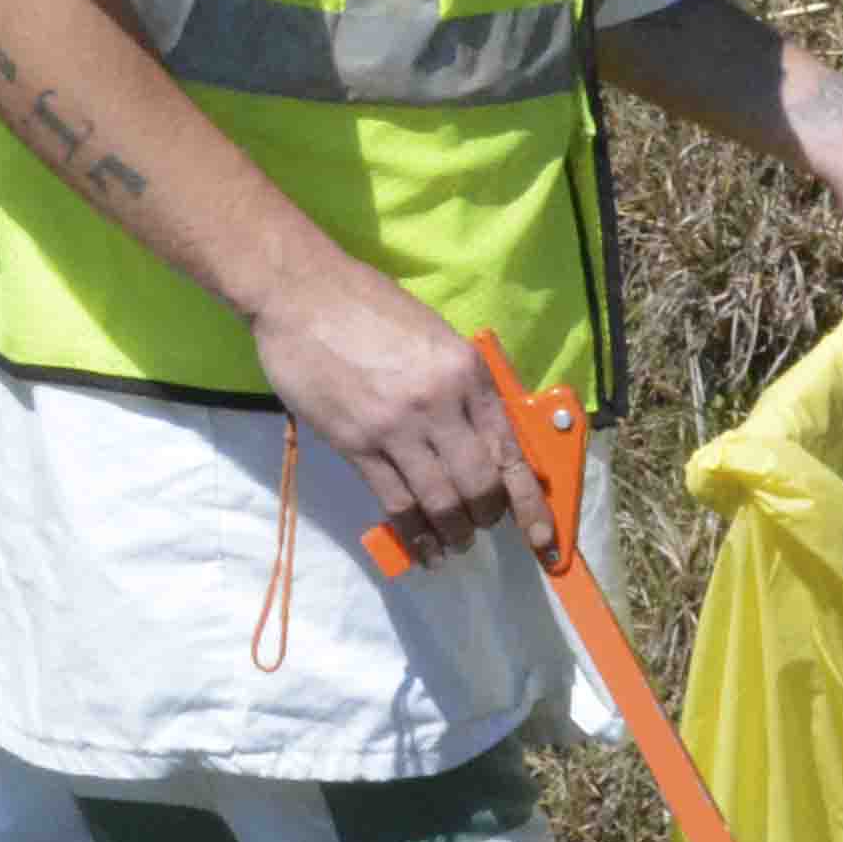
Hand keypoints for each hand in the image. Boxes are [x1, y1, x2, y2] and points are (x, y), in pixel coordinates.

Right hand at [253, 259, 549, 564]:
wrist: (300, 295)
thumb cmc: (368, 305)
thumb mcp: (434, 336)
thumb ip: (461, 385)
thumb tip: (482, 434)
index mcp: (467, 373)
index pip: (510, 452)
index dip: (530, 504)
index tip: (542, 538)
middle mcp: (439, 404)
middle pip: (478, 485)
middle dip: (485, 517)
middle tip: (480, 526)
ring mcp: (396, 427)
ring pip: (439, 501)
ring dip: (452, 532)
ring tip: (453, 543)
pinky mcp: (356, 443)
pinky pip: (394, 501)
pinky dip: (412, 533)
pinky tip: (419, 546)